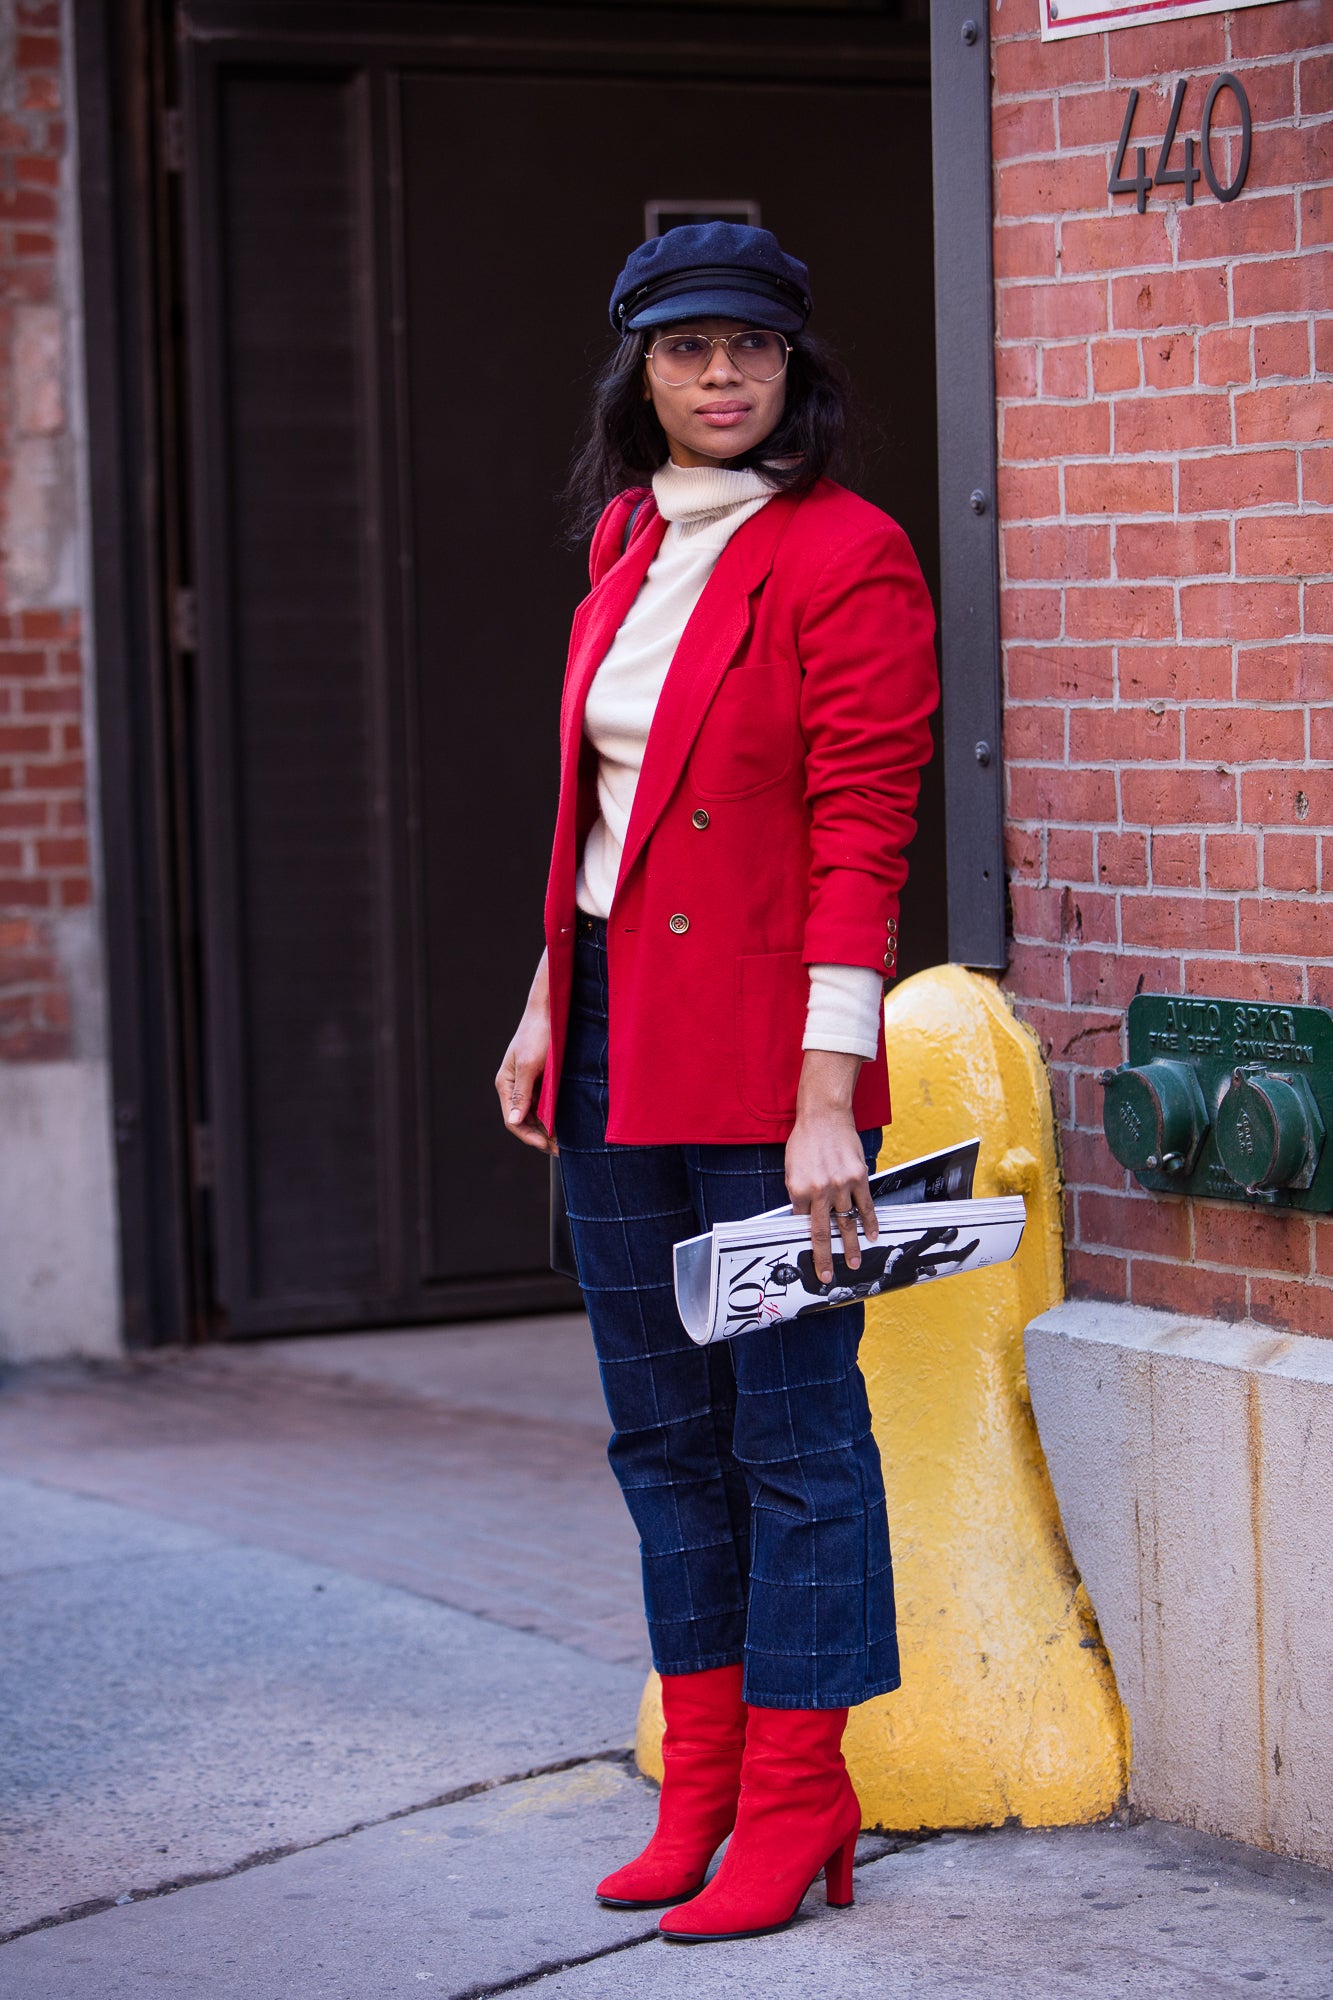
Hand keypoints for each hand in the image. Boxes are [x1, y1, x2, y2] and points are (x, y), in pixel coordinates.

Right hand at [495, 953, 557, 1155]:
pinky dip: (555, 1115)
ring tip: (568, 1140)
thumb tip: (514, 1122)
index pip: (513, 1121)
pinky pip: (546, 1103)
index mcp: (506, 1085)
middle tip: (564, 1149)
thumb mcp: (530, 1065)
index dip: (530, 1137)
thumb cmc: (537, 1035)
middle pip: (525, 1121)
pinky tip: (569, 1122)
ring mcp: (528, 1084)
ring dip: (549, 1128)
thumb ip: (522, 1094)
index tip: (549, 1146)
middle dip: (541, 1137)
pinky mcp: (541, 1079)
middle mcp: (514, 1087)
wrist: (551, 1010)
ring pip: (536, 1114)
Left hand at [785, 1050, 877, 1285]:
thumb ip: (798, 1194)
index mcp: (798, 1190)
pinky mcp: (859, 1178)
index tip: (808, 1259)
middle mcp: (819, 1191)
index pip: (801, 1223)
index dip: (804, 1241)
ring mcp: (841, 1185)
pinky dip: (870, 1223)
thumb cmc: (805, 1141)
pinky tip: (873, 1236)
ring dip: (852, 1246)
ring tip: (855, 1263)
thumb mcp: (791, 1169)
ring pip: (847, 1223)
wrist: (824, 1115)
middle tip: (826, 1276)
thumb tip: (803, 1216)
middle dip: (825, 1258)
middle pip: (822, 1232)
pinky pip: (866, 1206)